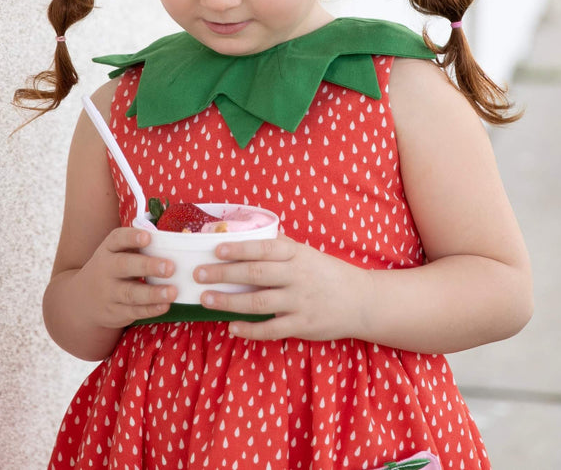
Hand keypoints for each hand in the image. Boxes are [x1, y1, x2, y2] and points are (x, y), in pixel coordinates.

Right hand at [75, 226, 177, 328]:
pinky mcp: (114, 312)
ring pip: (130, 293)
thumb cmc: (113, 269)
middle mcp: (106, 269)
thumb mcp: (117, 253)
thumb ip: (140, 246)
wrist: (82, 300)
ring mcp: (109, 292)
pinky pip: (133, 311)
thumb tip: (179, 237)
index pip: (117, 239)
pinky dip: (150, 309)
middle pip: (124, 266)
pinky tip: (165, 306)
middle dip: (147, 266)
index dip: (131, 237)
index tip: (147, 237)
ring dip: (153, 293)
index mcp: (108, 249)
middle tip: (170, 267)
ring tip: (172, 291)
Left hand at [194, 234, 367, 341]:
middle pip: (255, 274)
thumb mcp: (310, 254)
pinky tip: (232, 327)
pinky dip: (250, 329)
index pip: (264, 248)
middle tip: (198, 274)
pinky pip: (271, 329)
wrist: (363, 301)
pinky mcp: (303, 325)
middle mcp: (298, 276)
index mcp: (298, 255)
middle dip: (223, 274)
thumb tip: (257, 232)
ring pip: (258, 302)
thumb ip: (284, 246)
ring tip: (206, 299)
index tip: (215, 249)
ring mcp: (300, 302)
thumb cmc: (331, 274)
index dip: (239, 248)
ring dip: (228, 302)